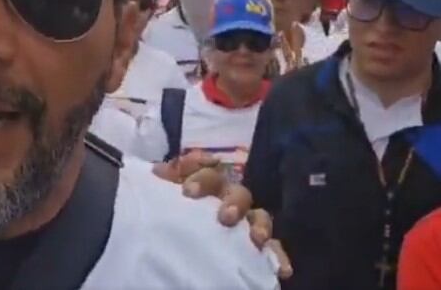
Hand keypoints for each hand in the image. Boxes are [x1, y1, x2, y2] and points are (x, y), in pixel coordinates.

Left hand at [153, 152, 293, 278]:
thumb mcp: (160, 194)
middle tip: (226, 217)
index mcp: (206, 185)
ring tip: (258, 239)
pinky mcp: (254, 244)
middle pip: (239, 193)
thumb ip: (163, 179)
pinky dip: (277, 255)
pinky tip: (282, 269)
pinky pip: (271, 247)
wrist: (172, 239)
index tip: (188, 192)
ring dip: (260, 226)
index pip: (208, 175)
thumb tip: (158, 171)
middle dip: (234, 203)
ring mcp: (245, 221)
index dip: (201, 179)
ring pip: (259, 216)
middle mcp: (229, 200)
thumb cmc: (168, 211)